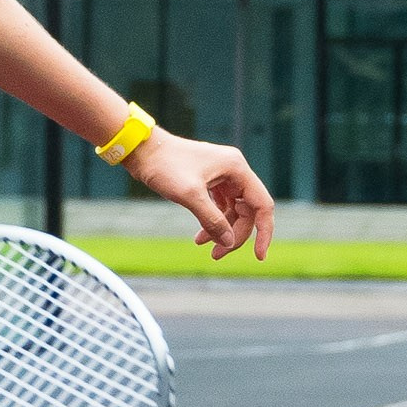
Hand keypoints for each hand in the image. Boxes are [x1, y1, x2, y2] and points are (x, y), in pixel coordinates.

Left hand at [125, 127, 273, 261]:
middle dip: (235, 235)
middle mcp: (234, 171)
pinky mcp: (209, 181)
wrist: (142, 150)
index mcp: (237, 168)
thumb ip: (212, 220)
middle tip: (216, 255)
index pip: (262, 205)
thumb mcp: (190, 196)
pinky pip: (220, 207)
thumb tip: (229, 242)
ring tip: (202, 246)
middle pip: (247, 211)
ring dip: (222, 231)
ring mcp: (222, 176)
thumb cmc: (164, 166)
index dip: (263, 232)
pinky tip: (200, 237)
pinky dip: (212, 222)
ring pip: (233, 211)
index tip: (258, 256)